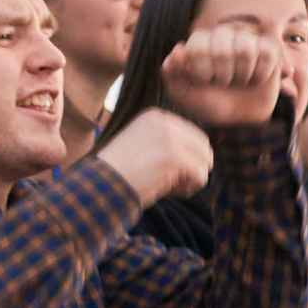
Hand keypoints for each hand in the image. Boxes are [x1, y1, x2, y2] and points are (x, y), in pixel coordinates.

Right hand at [95, 107, 213, 204]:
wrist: (100, 185)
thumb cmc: (118, 175)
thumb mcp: (142, 147)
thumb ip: (168, 144)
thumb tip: (207, 158)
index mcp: (155, 116)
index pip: (191, 135)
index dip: (183, 159)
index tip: (160, 171)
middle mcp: (164, 121)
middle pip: (202, 146)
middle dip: (191, 168)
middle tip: (168, 181)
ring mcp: (171, 137)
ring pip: (204, 161)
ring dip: (190, 178)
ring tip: (168, 186)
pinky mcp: (175, 156)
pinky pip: (201, 175)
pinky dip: (188, 188)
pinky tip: (169, 191)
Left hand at [161, 26, 284, 128]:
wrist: (238, 119)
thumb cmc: (207, 103)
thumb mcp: (183, 93)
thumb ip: (172, 72)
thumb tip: (178, 49)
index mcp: (198, 43)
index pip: (197, 46)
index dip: (202, 70)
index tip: (204, 81)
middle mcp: (221, 36)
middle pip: (222, 47)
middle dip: (222, 74)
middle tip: (223, 83)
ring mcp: (246, 39)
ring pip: (245, 49)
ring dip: (242, 74)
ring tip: (239, 80)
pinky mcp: (268, 48)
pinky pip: (267, 53)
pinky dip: (260, 73)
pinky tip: (255, 79)